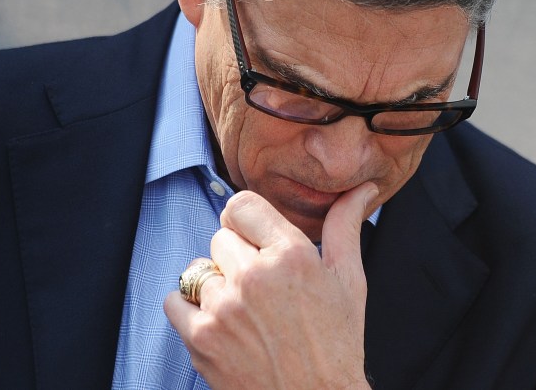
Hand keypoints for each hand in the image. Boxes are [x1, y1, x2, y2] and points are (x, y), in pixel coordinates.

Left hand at [164, 183, 377, 389]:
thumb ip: (345, 226)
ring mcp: (225, 307)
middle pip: (220, 236)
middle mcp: (255, 276)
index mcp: (292, 255)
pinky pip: (174, 300)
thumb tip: (361, 189)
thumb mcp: (349, 281)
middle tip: (260, 287)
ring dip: (215, 284)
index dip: (247, 222)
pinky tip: (219, 323)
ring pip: (198, 268)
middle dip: (237, 257)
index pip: (240, 205)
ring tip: (244, 310)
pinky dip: (190, 309)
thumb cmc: (336, 346)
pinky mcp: (201, 337)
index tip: (255, 241)